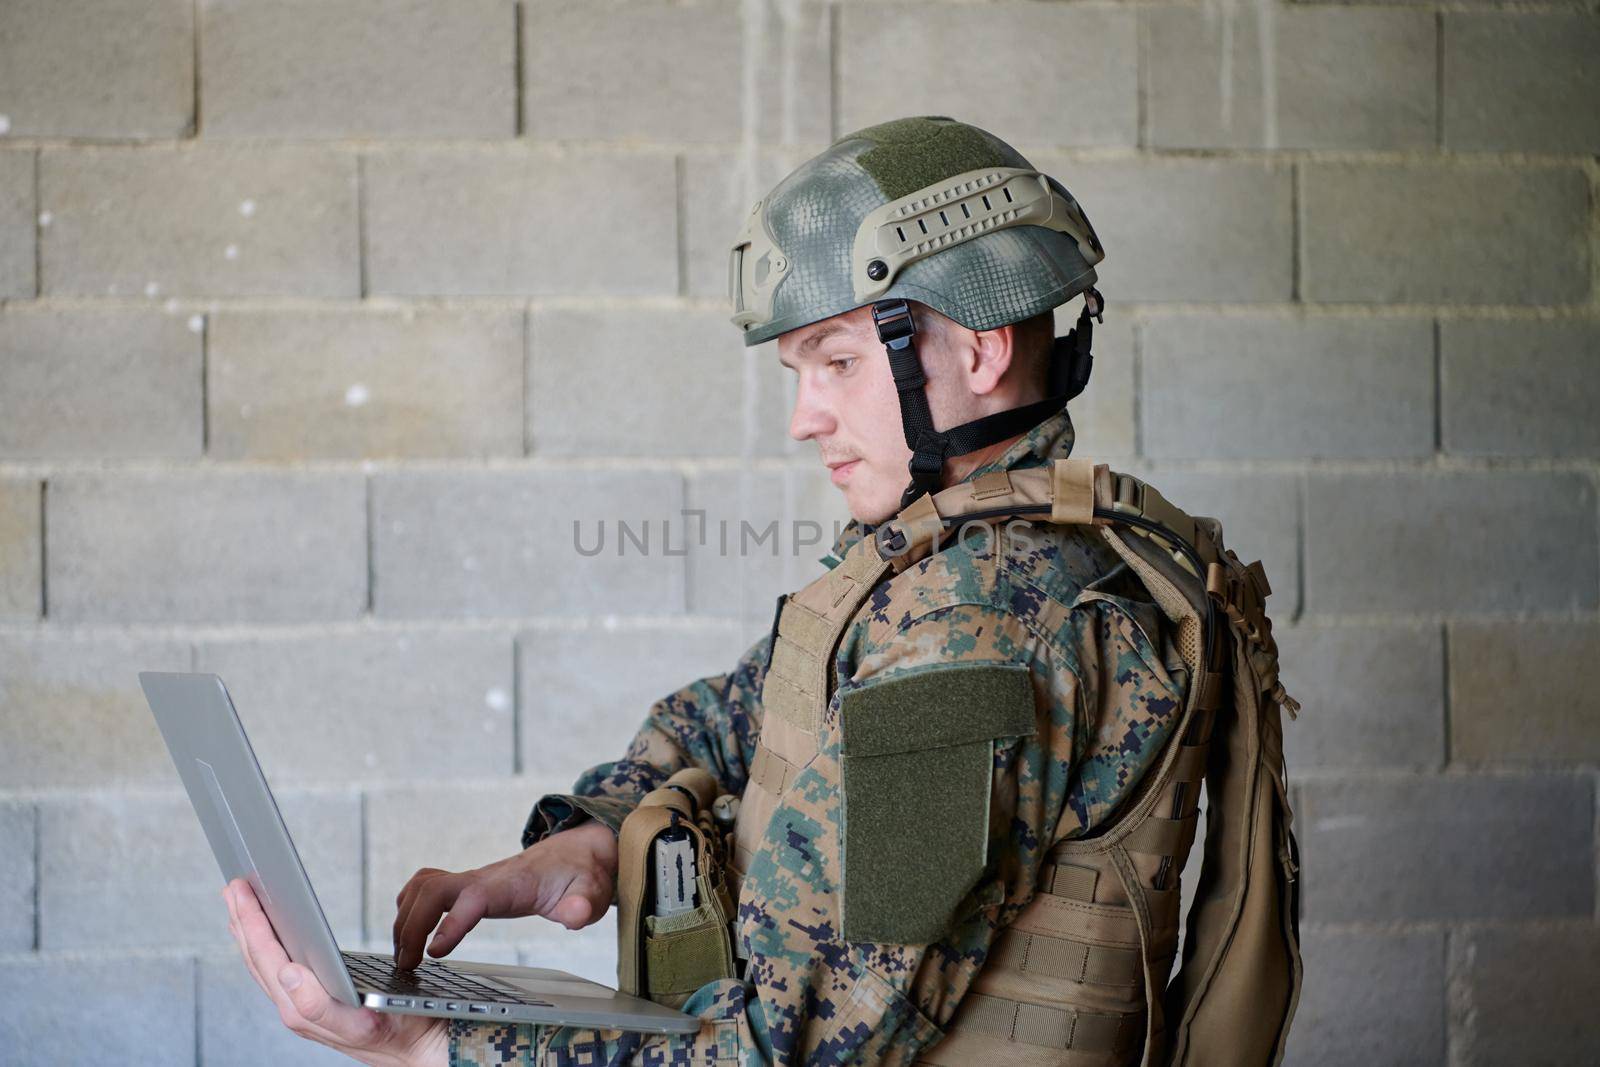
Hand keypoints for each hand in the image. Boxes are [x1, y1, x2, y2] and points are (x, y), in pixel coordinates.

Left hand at [224, 879, 447, 1066]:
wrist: (421, 1052)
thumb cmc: (401, 1034)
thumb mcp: (365, 1023)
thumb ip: (319, 1007)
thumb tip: (287, 973)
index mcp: (301, 1011)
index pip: (266, 957)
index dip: (251, 921)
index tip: (242, 890)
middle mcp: (294, 1011)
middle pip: (257, 959)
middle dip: (243, 919)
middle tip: (234, 885)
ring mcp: (300, 1008)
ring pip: (263, 964)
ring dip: (249, 930)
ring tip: (240, 903)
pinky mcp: (311, 1004)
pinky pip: (277, 970)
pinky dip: (266, 944)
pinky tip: (267, 934)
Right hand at [393, 818, 617, 970]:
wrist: (577, 853)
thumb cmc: (580, 875)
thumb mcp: (591, 893)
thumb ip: (582, 905)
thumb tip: (575, 914)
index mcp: (511, 884)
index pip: (473, 898)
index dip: (451, 923)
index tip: (434, 953)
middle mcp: (484, 877)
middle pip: (432, 890)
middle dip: (411, 926)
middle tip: (406, 966)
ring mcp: (472, 879)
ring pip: (423, 887)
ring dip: (404, 918)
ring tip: (401, 957)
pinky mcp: (467, 885)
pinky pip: (426, 887)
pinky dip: (409, 907)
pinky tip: (407, 933)